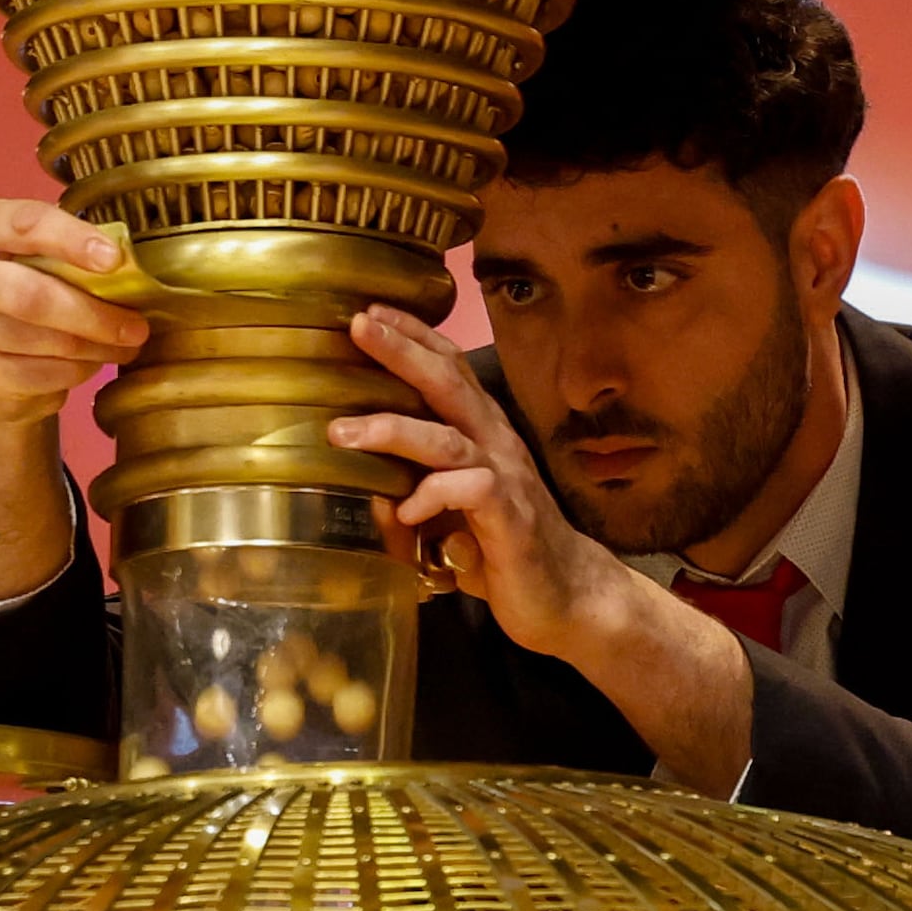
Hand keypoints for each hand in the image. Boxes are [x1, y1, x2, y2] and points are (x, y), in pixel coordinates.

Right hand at [0, 198, 146, 442]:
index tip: (115, 259)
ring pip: (42, 340)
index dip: (72, 239)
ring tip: (124, 345)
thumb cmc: (33, 288)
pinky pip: (40, 374)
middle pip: (29, 295)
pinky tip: (92, 363)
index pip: (25, 224)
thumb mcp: (47, 257)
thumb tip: (132, 268)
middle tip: (137, 326)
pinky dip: (77, 371)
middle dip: (92, 312)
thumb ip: (76, 253)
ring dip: (95, 346)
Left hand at [325, 307, 640, 658]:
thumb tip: (368, 494)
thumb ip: (411, 501)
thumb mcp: (449, 522)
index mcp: (483, 434)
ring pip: (448, 438)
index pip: (449, 369)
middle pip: (448, 383)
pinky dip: (431, 496)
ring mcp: (507, 479)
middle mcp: (496, 445)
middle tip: (357, 327)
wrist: (570, 598)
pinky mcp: (512, 519)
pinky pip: (471, 491)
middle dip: (401, 352)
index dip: (413, 337)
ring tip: (341, 433)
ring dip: (392, 429)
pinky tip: (405, 512)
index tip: (370, 311)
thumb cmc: (504, 553)